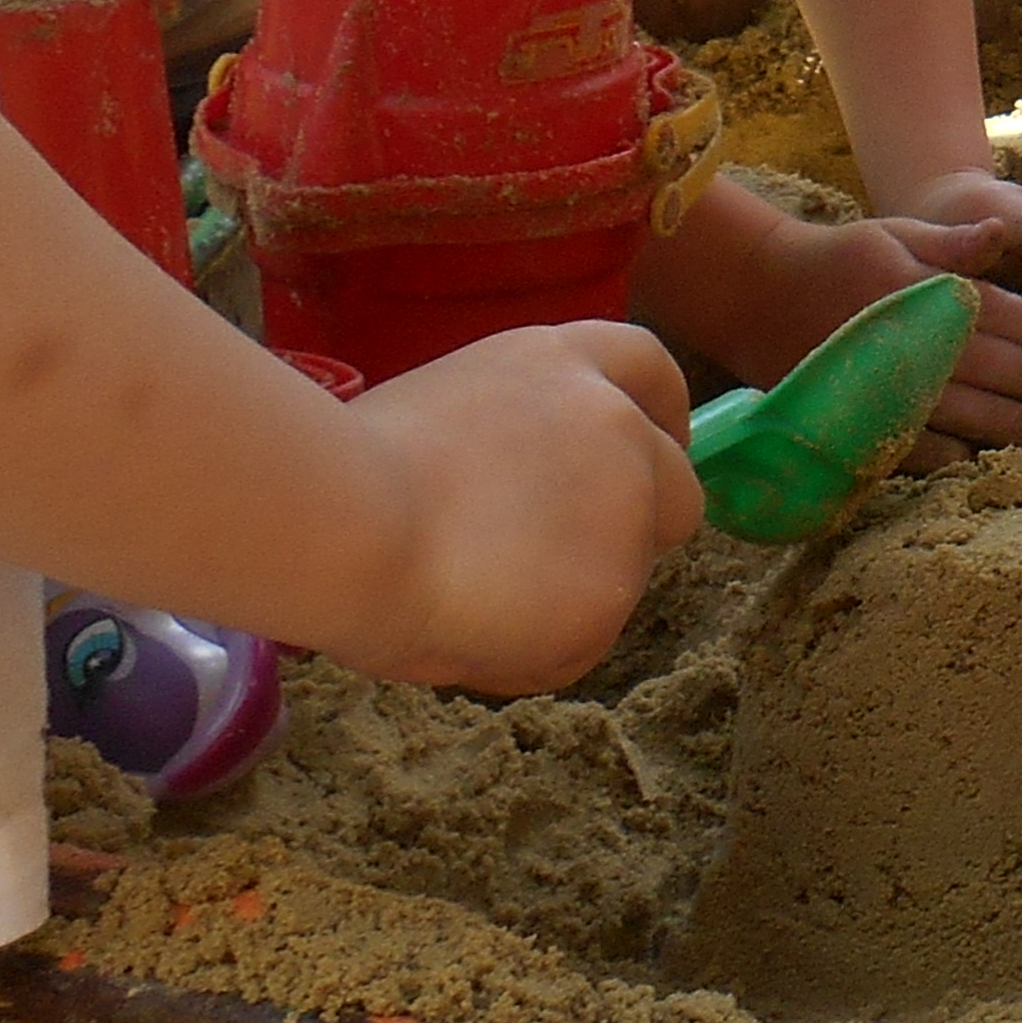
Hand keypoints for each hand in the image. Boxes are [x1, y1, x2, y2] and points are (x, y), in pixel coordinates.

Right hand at [328, 320, 695, 692]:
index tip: (658, 449)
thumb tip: (521, 502)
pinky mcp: (613, 588)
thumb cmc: (350, 472)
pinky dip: (529, 657)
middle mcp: (614, 424)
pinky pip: (576, 645)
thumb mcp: (448, 415)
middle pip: (677, 487)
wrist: (345, 523)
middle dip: (642, 532)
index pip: (650, 367)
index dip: (662, 416)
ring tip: (462, 604)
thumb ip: (516, 446)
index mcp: (562, 365)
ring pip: (621, 579)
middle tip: (567, 570)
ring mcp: (626, 506)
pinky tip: (460, 634)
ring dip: (566, 602)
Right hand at [685, 196, 1021, 455]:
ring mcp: (883, 383)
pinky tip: (976, 457)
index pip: (1008, 317)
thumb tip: (1005, 233)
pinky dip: (945, 453)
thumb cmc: (841, 258)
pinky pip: (908, 444)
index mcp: (927, 290)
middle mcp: (911, 339)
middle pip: (996, 368)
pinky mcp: (856, 415)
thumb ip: (956, 242)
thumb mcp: (898, 233)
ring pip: (962, 411)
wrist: (758, 294)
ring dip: (1011, 425)